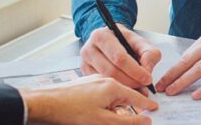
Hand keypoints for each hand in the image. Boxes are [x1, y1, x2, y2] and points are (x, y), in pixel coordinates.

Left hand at [20, 74, 157, 123]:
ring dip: (116, 106)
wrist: (46, 103)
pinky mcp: (85, 84)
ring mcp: (94, 81)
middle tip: (136, 117)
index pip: (136, 96)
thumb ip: (127, 121)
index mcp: (113, 86)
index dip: (146, 104)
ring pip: (113, 94)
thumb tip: (146, 121)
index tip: (155, 108)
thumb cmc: (72, 112)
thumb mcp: (104, 121)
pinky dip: (106, 102)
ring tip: (111, 118)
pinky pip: (102, 93)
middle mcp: (105, 80)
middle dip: (130, 106)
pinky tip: (98, 111)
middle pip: (125, 94)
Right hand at [80, 24, 161, 90]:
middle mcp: (89, 49)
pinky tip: (126, 88)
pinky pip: (101, 86)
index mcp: (102, 36)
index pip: (119, 57)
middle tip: (143, 85)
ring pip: (106, 81)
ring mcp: (85, 63)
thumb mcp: (139, 41)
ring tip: (137, 88)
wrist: (110, 40)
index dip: (135, 70)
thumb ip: (149, 52)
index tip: (147, 78)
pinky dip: (116, 90)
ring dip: (124, 87)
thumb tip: (147, 68)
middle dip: (131, 81)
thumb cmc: (123, 41)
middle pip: (111, 71)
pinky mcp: (85, 74)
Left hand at [156, 24, 200, 99]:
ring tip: (172, 91)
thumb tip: (200, 67)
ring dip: (183, 81)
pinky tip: (197, 95)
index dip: (175, 66)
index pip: (189, 51)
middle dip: (173, 74)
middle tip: (160, 86)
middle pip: (190, 59)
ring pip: (199, 68)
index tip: (165, 77)